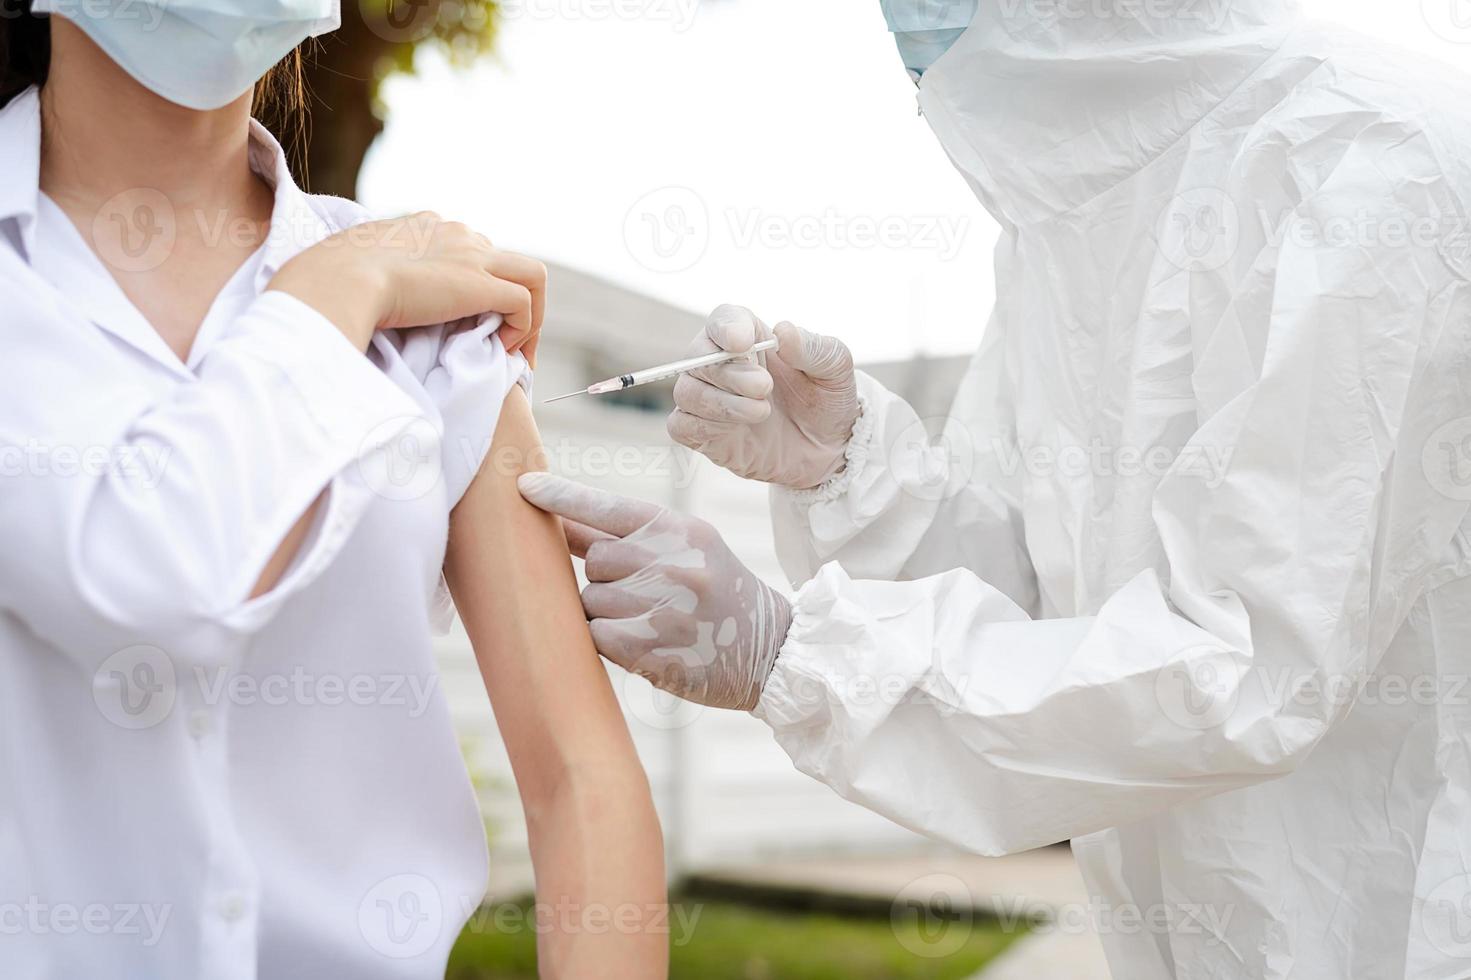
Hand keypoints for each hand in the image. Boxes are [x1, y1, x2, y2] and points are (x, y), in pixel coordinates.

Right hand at [267, 211, 547, 361]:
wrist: (335, 282)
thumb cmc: (327, 284)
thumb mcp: (351, 272)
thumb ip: (370, 277)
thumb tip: (362, 301)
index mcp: (422, 227)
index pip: (467, 249)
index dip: (477, 287)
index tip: (468, 322)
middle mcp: (453, 231)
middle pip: (505, 262)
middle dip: (511, 302)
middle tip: (505, 343)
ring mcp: (470, 254)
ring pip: (532, 276)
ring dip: (532, 316)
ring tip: (516, 351)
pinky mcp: (480, 281)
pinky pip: (525, 301)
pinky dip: (523, 328)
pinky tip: (503, 350)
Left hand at [517, 472, 790, 711]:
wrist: (771, 649)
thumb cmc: (718, 593)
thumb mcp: (687, 549)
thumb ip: (627, 537)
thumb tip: (561, 519)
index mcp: (680, 530)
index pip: (608, 507)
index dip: (562, 496)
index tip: (524, 487)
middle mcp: (672, 562)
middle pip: (595, 561)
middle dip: (606, 578)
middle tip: (645, 594)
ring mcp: (662, 606)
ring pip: (591, 601)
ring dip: (607, 613)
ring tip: (651, 621)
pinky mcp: (650, 649)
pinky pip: (597, 636)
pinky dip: (610, 641)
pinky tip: (645, 643)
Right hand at [667, 305, 859, 489]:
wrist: (828, 452)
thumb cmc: (827, 402)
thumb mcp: (836, 371)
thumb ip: (814, 349)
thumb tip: (783, 332)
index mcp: (752, 339)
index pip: (723, 319)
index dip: (725, 327)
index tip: (742, 342)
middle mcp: (723, 365)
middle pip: (697, 356)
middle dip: (728, 373)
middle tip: (765, 388)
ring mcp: (711, 400)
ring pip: (687, 391)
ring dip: (722, 403)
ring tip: (762, 411)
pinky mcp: (704, 434)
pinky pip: (680, 425)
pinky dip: (703, 426)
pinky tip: (739, 429)